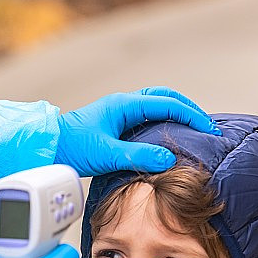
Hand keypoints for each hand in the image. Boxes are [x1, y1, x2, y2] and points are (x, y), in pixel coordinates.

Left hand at [55, 86, 220, 175]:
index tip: (209, 130)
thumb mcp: (107, 154)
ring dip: (175, 116)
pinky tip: (167, 140)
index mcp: (125, 105)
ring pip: (155, 108)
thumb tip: (169, 159)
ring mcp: (119, 114)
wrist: (47, 149)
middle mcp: (123, 105)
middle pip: (165, 99)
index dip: (192, 116)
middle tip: (206, 126)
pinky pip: (145, 120)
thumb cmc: (72, 147)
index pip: (168, 104)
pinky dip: (162, 125)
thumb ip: (139, 156)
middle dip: (188, 110)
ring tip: (192, 131)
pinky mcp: (114, 127)